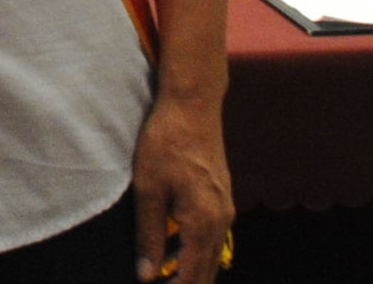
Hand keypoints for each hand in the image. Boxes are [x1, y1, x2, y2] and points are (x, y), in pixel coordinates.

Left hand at [127, 88, 232, 280]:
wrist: (193, 106)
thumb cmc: (166, 143)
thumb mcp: (149, 190)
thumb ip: (150, 236)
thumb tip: (147, 275)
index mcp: (203, 223)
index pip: (192, 276)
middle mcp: (221, 221)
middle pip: (207, 272)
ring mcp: (225, 209)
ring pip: (212, 255)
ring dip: (191, 271)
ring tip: (162, 275)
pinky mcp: (222, 198)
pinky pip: (213, 237)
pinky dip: (196, 251)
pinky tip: (174, 250)